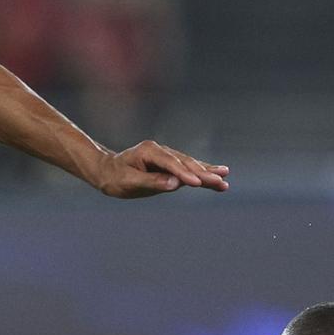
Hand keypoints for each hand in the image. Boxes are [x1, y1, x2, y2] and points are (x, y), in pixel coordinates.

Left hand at [93, 141, 230, 197]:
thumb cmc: (115, 178)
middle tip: (221, 181)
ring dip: (208, 172)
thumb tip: (175, 184)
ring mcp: (166, 156)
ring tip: (226, 177)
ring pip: (190, 164)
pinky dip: (203, 172)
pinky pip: (188, 168)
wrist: (107, 171)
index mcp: (149, 152)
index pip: (171, 164)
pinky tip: (219, 174)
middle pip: (185, 162)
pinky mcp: (170, 164)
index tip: (198, 183)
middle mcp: (160, 150)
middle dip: (203, 173)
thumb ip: (151, 182)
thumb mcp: (129, 182)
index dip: (185, 173)